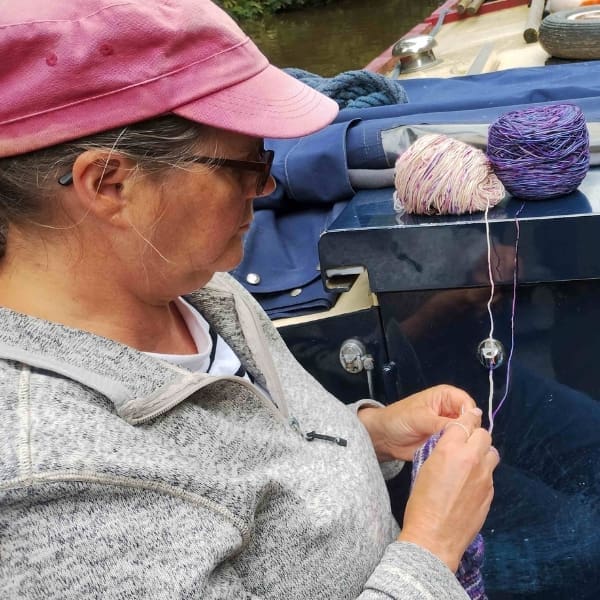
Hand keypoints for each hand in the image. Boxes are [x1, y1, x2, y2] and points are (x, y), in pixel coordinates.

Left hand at [357, 384, 476, 461]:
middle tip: (462, 445)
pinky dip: (457, 453)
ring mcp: (449, 428)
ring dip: (464, 444)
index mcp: (446, 397)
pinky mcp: (446, 443)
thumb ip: (443, 422)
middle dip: (469, 433)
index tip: (466, 431)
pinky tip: (455, 459)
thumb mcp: (420, 418)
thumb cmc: (398, 419)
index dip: (470, 418)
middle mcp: (451, 411)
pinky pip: (458, 447)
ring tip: (458, 453)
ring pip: (467, 436)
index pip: (469, 405)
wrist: (384, 437)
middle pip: (471, 421)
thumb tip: (468, 425)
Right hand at [398, 408, 498, 571]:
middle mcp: (472, 459)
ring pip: (492, 453)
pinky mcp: (490, 493)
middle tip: (465, 442)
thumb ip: (442, 450)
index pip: (465, 421)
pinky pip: (490, 474)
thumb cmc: (421, 503)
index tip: (466, 416)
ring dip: (483, 452)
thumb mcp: (426, 467)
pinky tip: (468, 484)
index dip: (465, 418)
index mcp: (451, 448)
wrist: (434, 537)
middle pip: (483, 434)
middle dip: (475, 435)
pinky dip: (482, 472)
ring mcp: (484, 477)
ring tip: (470, 462)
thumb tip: (452, 443)